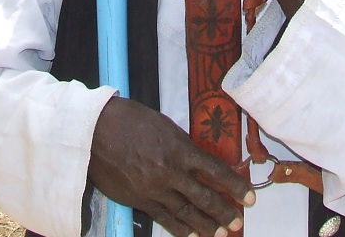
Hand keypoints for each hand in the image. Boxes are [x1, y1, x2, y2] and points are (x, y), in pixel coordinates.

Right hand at [88, 97, 254, 236]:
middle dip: (225, 210)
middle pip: (204, 197)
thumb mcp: (164, 125)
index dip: (234, 186)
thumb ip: (182, 145)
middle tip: (239, 221)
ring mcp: (154, 189)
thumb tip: (196, 161)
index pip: (215, 171)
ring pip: (187, 212)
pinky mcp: (139, 200)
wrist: (95, 131)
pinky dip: (182, 229)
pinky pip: (165, 218)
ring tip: (223, 233)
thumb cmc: (130, 120)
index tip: (249, 197)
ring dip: (207, 225)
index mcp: (179, 149)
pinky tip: (194, 235)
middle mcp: (170, 172)